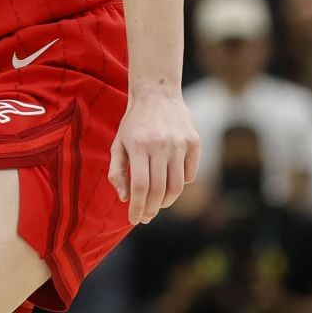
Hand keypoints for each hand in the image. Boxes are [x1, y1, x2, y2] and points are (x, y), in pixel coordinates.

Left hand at [108, 84, 200, 224]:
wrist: (157, 93)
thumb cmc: (134, 123)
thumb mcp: (118, 144)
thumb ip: (117, 172)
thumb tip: (125, 198)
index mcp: (139, 146)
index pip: (140, 186)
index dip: (137, 207)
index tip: (134, 219)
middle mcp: (161, 145)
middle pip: (159, 190)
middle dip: (151, 209)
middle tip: (146, 217)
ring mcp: (180, 144)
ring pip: (177, 186)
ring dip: (166, 202)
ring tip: (157, 204)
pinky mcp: (194, 142)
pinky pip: (190, 174)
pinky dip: (181, 185)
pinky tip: (170, 183)